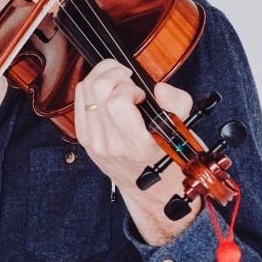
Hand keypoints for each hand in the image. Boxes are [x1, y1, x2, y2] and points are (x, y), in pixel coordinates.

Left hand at [70, 60, 197, 244]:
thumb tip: (160, 88)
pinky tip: (109, 92)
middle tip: (129, 79)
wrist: (150, 187)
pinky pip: (79, 99)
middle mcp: (111, 144)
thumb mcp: (183, 129)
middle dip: (115, 73)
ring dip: (103, 76)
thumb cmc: (167, 154)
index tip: (141, 93)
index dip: (129, 87)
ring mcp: (93, 142)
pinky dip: (92, 88)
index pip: (117, 102)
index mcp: (137, 144)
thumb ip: (177, 104)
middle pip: (97, 89)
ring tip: (120, 81)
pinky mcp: (84, 138)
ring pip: (85, 90)